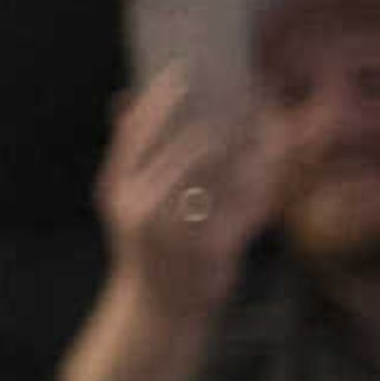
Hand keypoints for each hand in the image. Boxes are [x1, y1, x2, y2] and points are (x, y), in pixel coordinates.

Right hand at [96, 69, 273, 319]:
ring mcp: (173, 230)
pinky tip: (265, 168)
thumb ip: (129, 152)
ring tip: (255, 129)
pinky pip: (242, 206)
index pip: (137, 134)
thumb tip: (123, 99)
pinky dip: (257, 185)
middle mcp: (138, 208)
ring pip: (218, 177)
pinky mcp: (208, 250)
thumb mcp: (124, 200)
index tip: (182, 72)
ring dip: (240, 148)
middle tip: (236, 99)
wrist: (158, 308)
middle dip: (214, 122)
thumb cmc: (147, 245)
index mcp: (115, 190)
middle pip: (183, 150)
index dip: (161, 100)